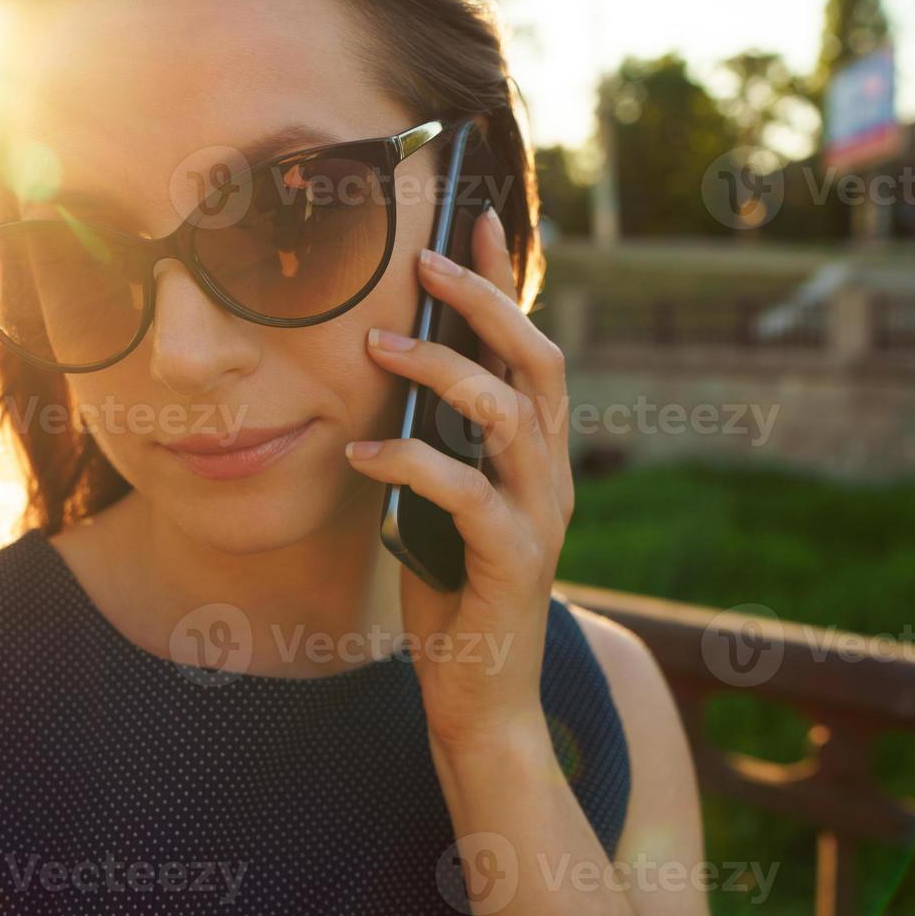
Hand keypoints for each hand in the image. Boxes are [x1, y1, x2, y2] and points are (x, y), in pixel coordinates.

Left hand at [345, 205, 573, 753]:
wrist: (481, 694)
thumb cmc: (454, 591)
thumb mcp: (445, 501)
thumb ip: (441, 443)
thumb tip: (397, 372)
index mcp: (538, 454)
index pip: (530, 349)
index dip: (508, 283)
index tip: (476, 221)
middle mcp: (552, 474)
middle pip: (537, 362)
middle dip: (486, 301)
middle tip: (429, 259)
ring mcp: (540, 515)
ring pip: (509, 415)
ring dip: (443, 369)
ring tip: (377, 346)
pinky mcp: (513, 560)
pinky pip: (465, 492)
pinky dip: (411, 462)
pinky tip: (362, 451)